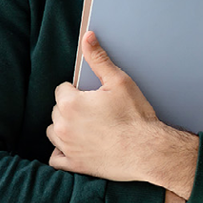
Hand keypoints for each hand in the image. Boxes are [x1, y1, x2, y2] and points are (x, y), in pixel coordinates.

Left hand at [47, 31, 167, 182]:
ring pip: (53, 132)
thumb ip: (99, 58)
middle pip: (56, 110)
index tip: (91, 96)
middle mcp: (64, 126)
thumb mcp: (119, 81)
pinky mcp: (75, 165)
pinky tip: (74, 147)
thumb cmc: (136, 117)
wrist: (148, 151)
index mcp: (70, 103)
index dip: (76, 91)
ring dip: (64, 128)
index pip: (62, 89)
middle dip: (70, 108)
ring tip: (85, 127)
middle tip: (92, 111)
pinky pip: (55, 159)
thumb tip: (87, 37)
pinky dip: (61, 153)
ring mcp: (67, 147)